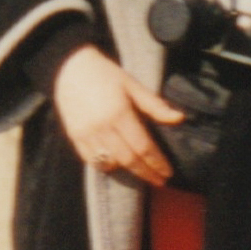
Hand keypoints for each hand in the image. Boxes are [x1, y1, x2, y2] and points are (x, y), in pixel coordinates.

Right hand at [52, 46, 184, 188]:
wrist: (70, 68)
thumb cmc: (106, 74)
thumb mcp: (132, 85)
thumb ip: (154, 105)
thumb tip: (179, 118)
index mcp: (119, 113)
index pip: (143, 146)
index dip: (157, 162)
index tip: (168, 173)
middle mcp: (102, 128)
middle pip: (128, 159)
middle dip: (146, 173)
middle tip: (160, 181)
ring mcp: (86, 135)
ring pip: (109, 163)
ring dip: (127, 171)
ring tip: (142, 171)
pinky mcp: (74, 138)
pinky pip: (92, 160)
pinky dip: (106, 165)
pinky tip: (117, 164)